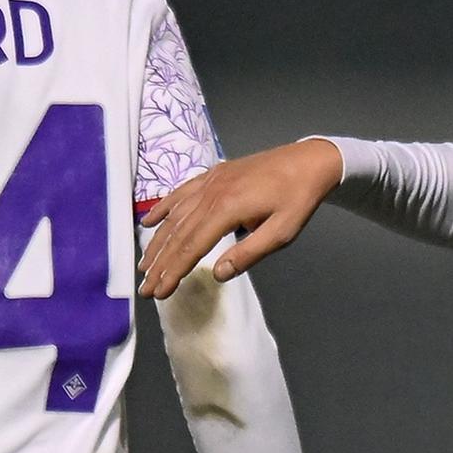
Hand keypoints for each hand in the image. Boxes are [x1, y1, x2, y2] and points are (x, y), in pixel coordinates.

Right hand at [137, 138, 341, 304]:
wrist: (308, 161)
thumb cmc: (298, 199)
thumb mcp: (281, 233)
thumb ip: (249, 253)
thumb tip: (218, 274)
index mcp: (228, 209)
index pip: (192, 247)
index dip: (173, 271)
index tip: (158, 291)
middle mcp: (211, 194)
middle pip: (178, 234)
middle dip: (160, 263)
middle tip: (145, 287)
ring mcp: (209, 182)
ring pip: (175, 215)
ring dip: (157, 241)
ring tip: (144, 264)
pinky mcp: (212, 175)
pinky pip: (180, 193)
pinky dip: (163, 208)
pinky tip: (149, 222)